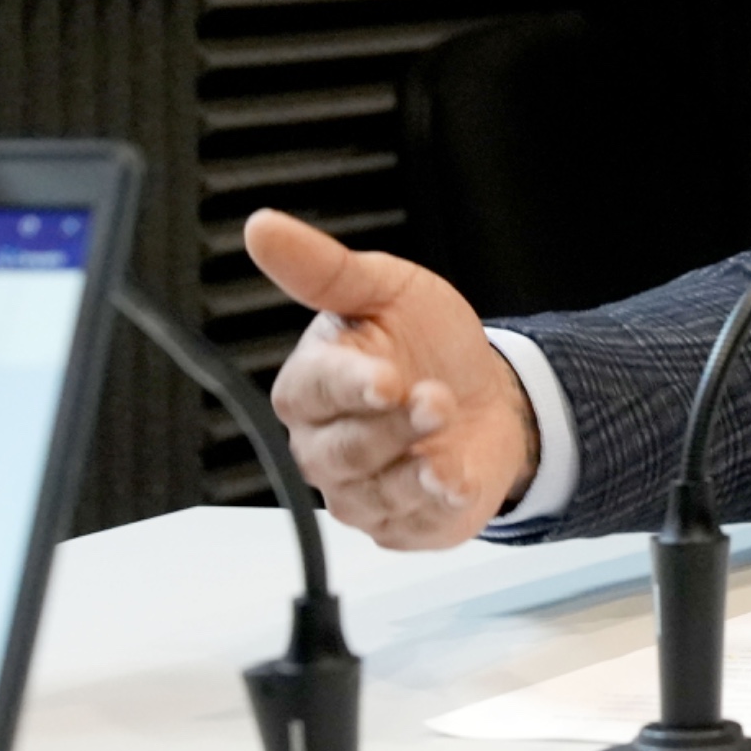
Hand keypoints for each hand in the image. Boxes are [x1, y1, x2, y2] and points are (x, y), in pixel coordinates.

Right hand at [244, 209, 535, 549]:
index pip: (315, 390)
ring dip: (416, 469)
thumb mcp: (384, 289)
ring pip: (373, 493)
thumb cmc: (426, 342)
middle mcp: (326, 445)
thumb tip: (261, 226)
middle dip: (392, 426)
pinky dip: (437, 503)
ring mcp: (361, 491)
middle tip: (435, 398)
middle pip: (341, 450)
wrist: (488, 392)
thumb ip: (324, 269)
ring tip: (448, 442)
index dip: (349, 386)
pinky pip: (412, 524)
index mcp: (313, 386)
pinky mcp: (402, 524)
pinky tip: (457, 480)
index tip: (384, 377)